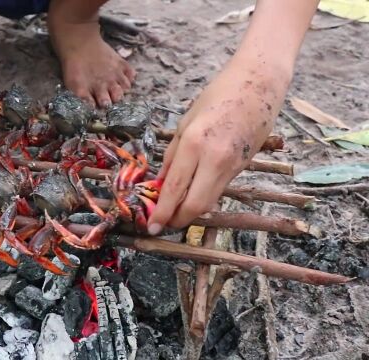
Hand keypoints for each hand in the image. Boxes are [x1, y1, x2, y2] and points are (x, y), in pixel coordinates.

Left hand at [146, 59, 289, 233]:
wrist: (259, 84)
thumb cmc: (217, 96)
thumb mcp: (185, 123)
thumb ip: (173, 156)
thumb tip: (160, 183)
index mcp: (194, 143)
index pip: (174, 189)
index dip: (162, 212)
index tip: (152, 226)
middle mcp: (214, 159)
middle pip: (195, 205)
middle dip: (178, 220)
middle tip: (164, 225)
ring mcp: (232, 164)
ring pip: (209, 201)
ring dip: (191, 211)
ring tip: (175, 213)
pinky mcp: (243, 167)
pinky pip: (219, 189)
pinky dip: (204, 196)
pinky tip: (193, 195)